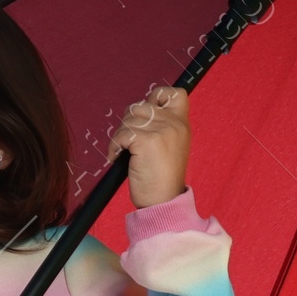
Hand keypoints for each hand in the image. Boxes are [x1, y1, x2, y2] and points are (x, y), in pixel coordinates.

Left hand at [110, 82, 190, 205]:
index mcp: (182, 124)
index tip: (146, 116)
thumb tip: (136, 113)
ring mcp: (161, 131)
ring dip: (120, 136)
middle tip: (129, 143)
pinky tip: (118, 158)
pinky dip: (114, 147)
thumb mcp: (171, 147)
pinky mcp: (146, 141)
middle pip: (140, 106)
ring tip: (125, 153)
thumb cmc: (162, 179)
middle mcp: (174, 124)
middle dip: (128, 122)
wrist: (164, 202)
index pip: (174, 93)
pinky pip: (121, 135)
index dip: (156, 97)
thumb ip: (161, 127)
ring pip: (128, 120)